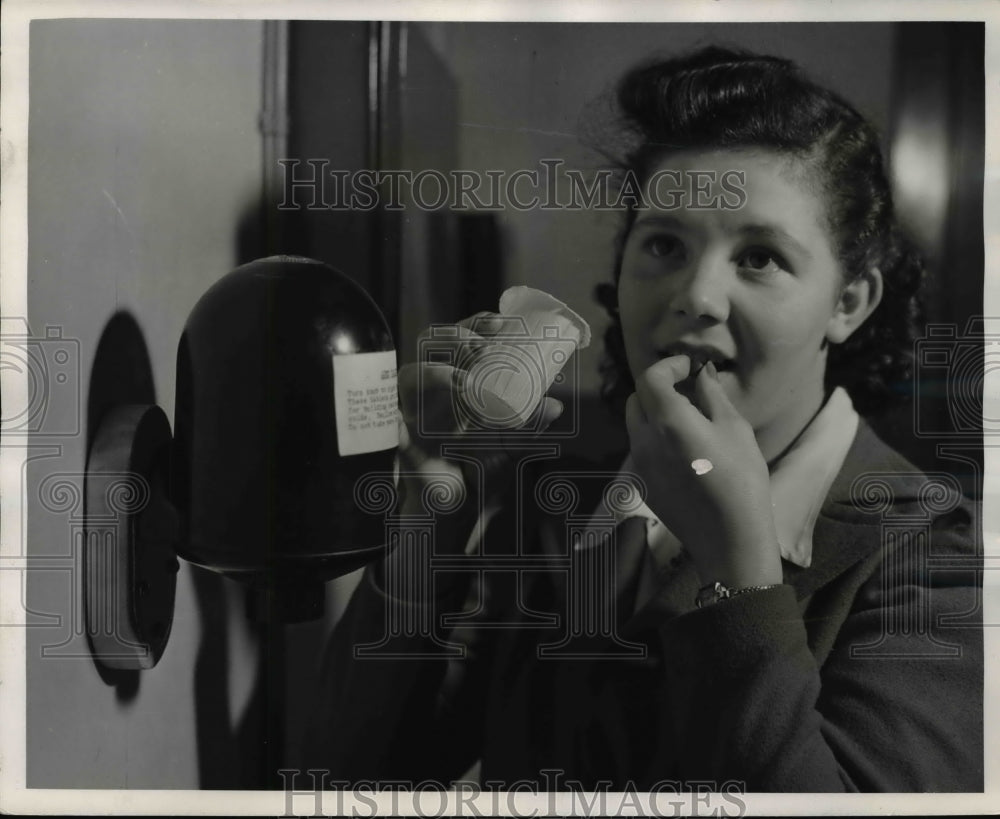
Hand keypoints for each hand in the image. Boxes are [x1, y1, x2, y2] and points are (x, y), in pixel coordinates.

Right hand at [395, 313, 562, 552]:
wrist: (456, 507)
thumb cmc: (479, 469)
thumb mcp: (511, 445)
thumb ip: (530, 427)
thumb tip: (554, 405)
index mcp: (455, 381)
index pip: (459, 337)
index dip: (477, 323)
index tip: (503, 324)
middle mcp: (430, 390)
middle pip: (429, 344)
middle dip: (457, 339)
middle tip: (484, 351)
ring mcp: (411, 413)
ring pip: (410, 376)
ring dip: (436, 373)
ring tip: (462, 382)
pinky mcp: (397, 441)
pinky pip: (392, 423)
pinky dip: (400, 420)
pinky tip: (411, 423)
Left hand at [625, 356, 781, 587]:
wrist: (728, 537)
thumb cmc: (741, 478)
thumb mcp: (734, 428)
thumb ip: (712, 395)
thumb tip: (702, 372)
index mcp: (667, 421)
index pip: (650, 378)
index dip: (669, 366)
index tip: (689, 368)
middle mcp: (643, 439)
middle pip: (637, 399)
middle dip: (658, 388)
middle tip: (689, 391)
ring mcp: (639, 463)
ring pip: (636, 423)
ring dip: (654, 412)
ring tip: (688, 420)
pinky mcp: (641, 482)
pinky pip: (641, 448)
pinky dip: (654, 436)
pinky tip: (683, 448)